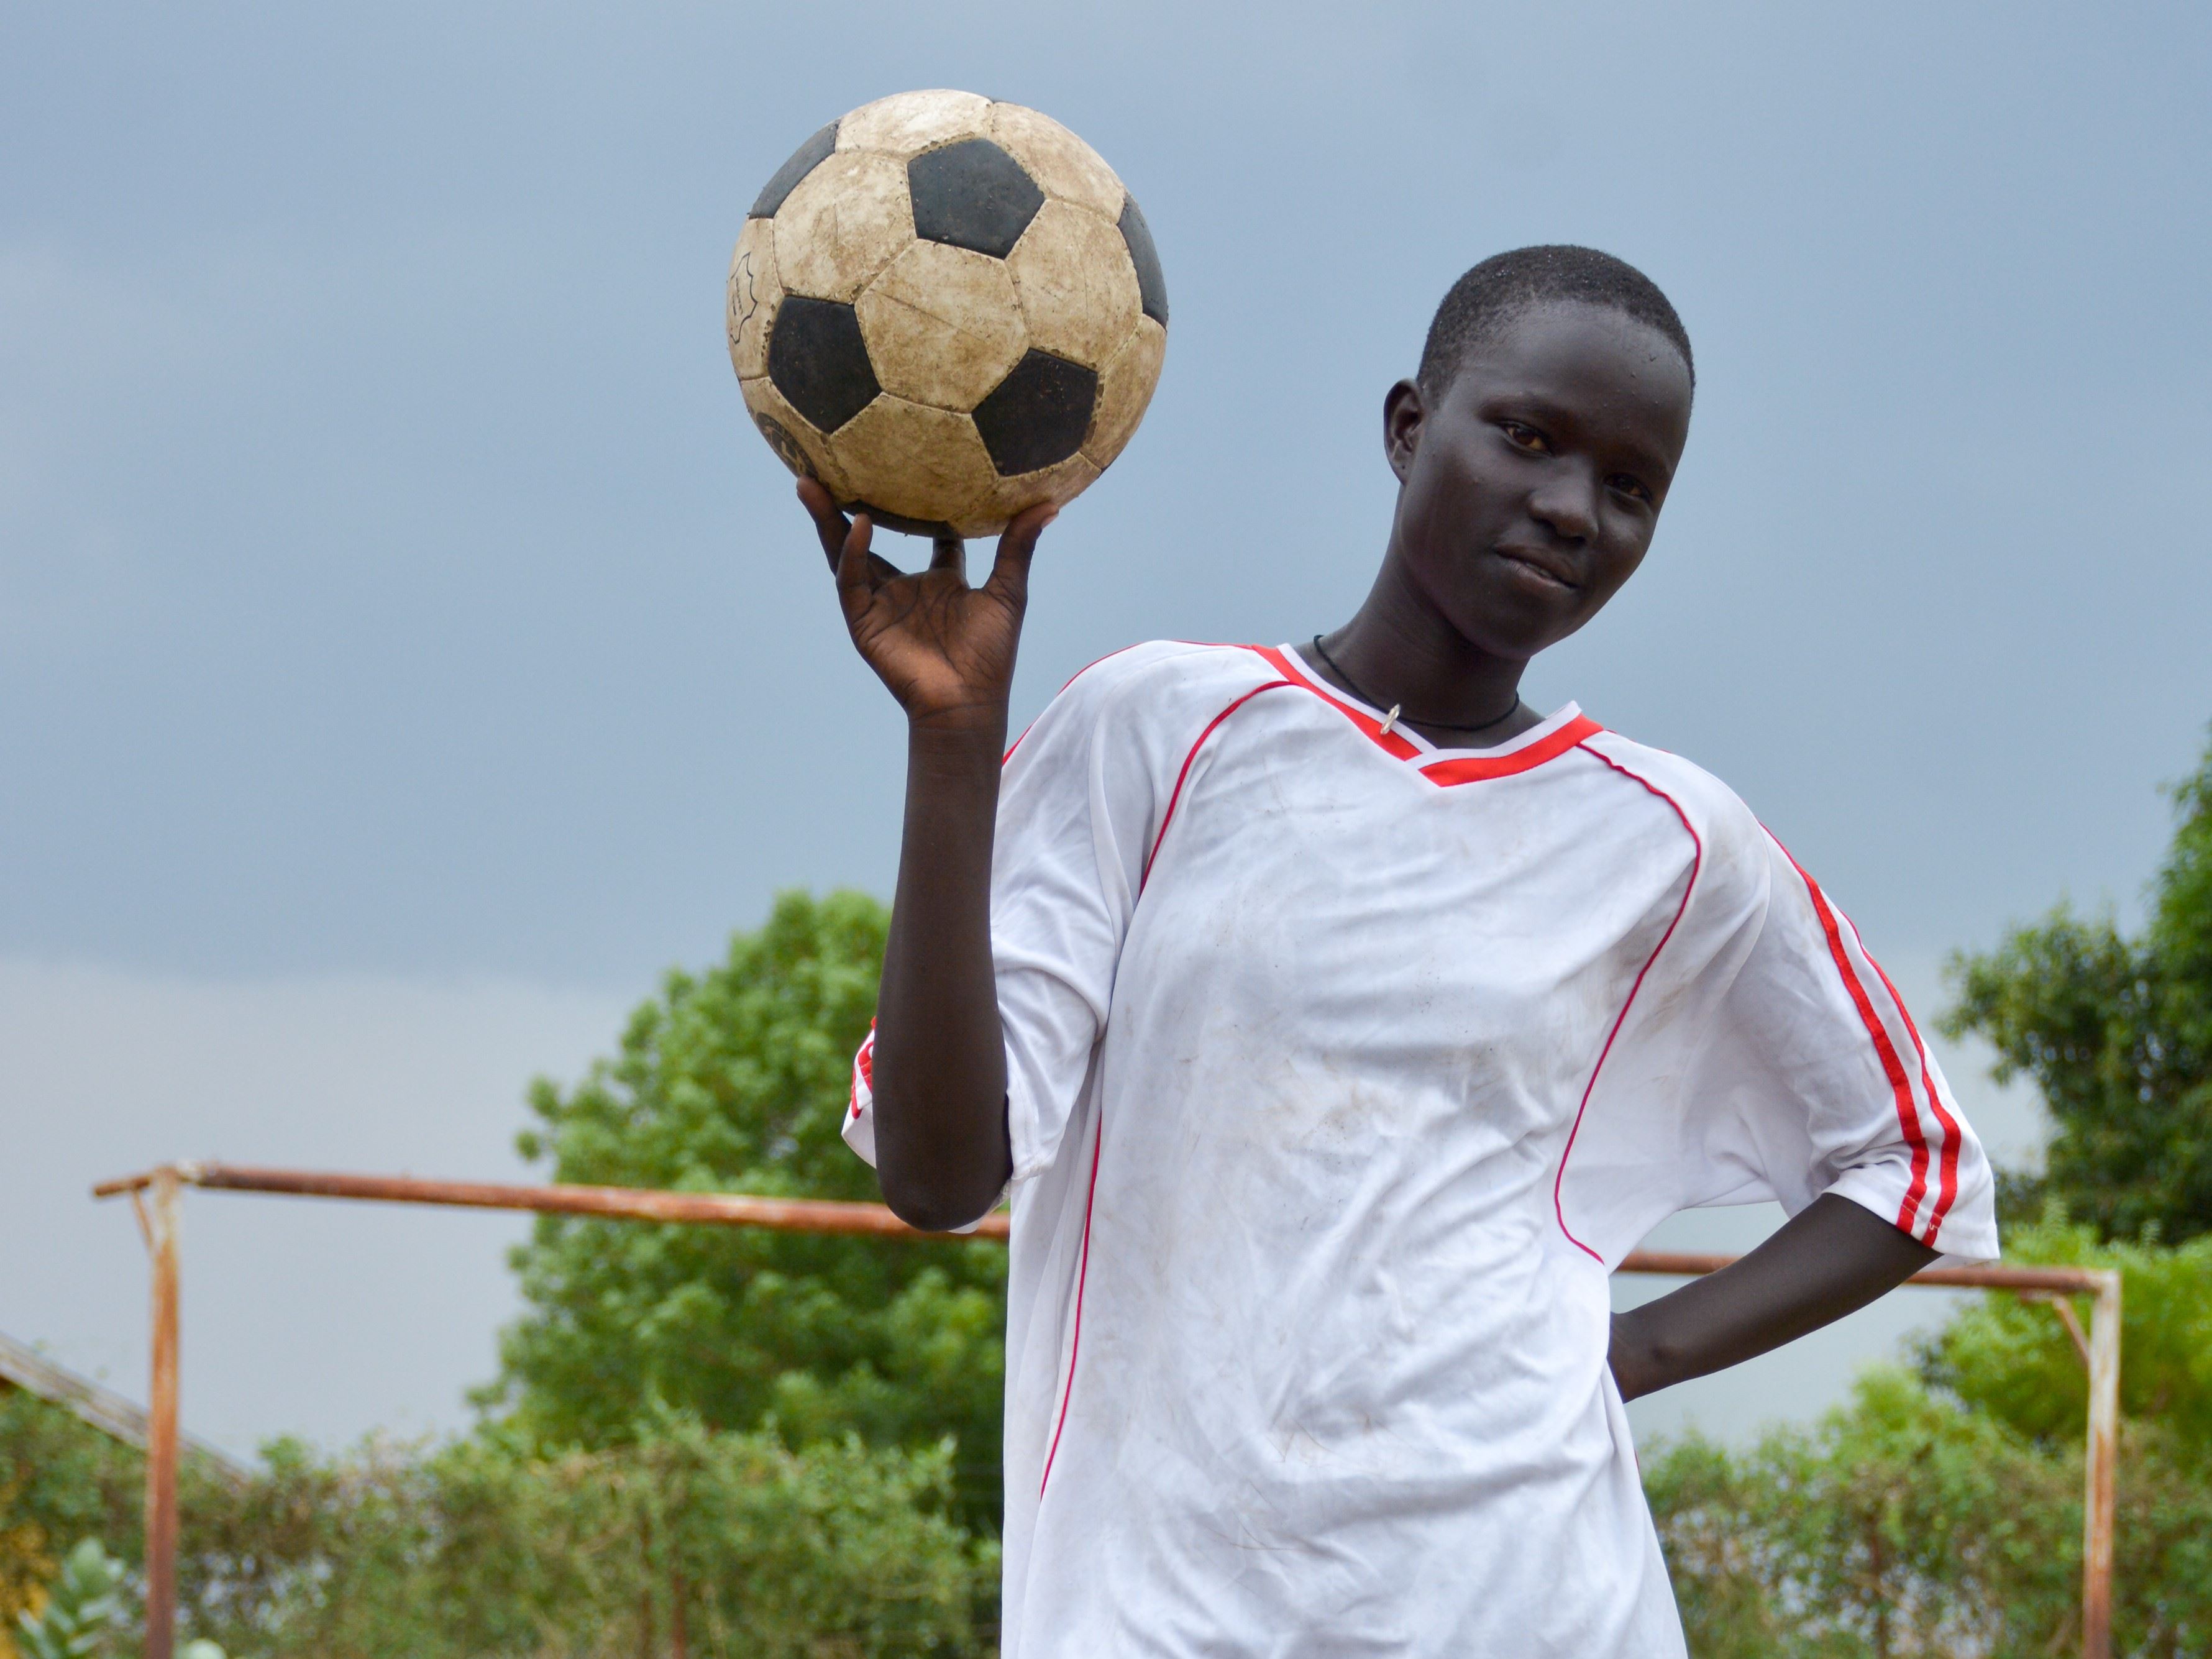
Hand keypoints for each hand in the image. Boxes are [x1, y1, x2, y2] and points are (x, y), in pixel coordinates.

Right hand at [800, 478, 1055, 732]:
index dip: (922, 505)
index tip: (917, 467)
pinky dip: (853, 553)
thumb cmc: (991, 655)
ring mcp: (881, 605)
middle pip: (871, 538)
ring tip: (810, 483)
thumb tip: (1048, 504)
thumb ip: (1018, 547)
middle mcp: (906, 589)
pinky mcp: (864, 622)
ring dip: (828, 521)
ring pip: (846, 554)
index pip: (928, 535)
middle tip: (837, 464)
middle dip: (851, 505)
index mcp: (940, 581)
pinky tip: (859, 525)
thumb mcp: (1009, 592)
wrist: (969, 702)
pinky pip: (851, 581)